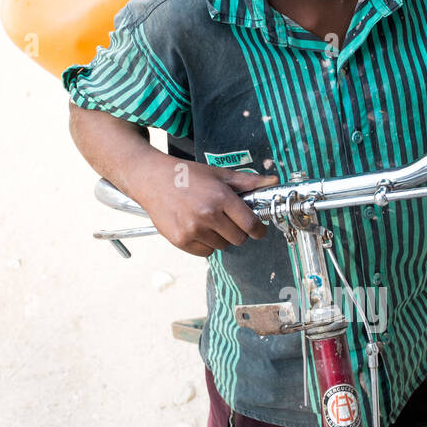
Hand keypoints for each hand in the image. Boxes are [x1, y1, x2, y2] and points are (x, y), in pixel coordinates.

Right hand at [138, 158, 279, 257]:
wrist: (152, 179)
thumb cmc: (187, 176)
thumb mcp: (219, 174)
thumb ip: (248, 182)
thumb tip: (273, 182)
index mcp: (220, 197)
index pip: (251, 224)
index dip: (258, 230)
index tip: (258, 230)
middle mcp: (207, 215)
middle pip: (239, 239)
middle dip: (238, 232)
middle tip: (228, 221)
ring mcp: (193, 229)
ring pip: (222, 246)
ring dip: (220, 237)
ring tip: (208, 221)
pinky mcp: (180, 240)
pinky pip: (205, 252)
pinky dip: (205, 244)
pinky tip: (197, 228)